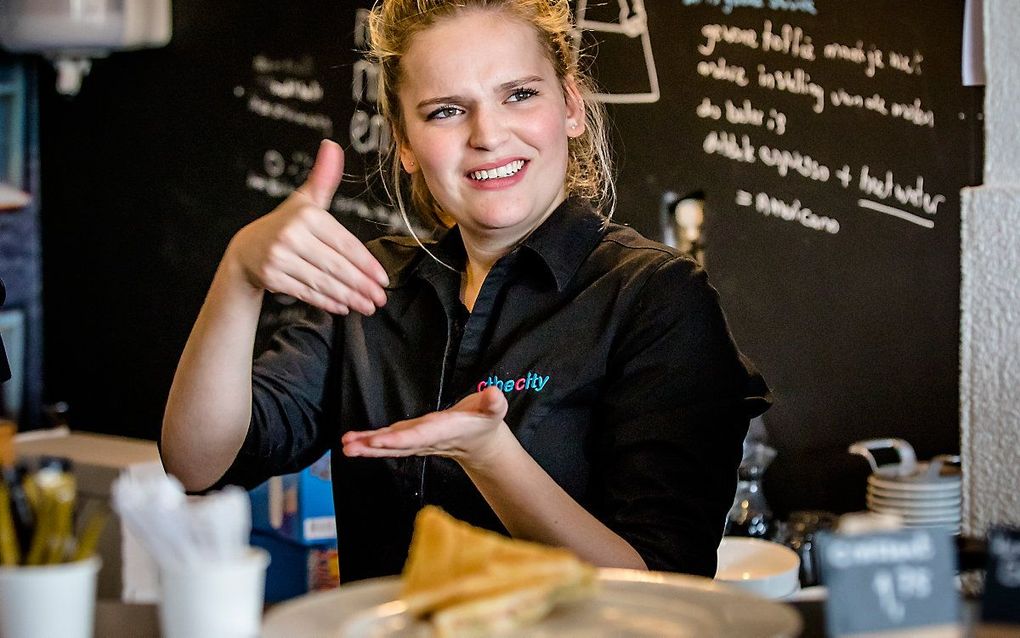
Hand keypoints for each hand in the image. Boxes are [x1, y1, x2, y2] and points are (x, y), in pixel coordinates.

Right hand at [224, 139, 388, 314]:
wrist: (246, 250)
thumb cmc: (285, 225)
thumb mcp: (305, 200)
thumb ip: (324, 178)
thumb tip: (332, 146)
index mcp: (307, 216)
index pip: (344, 244)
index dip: (366, 264)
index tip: (382, 278)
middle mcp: (292, 236)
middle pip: (336, 266)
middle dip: (362, 285)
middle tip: (380, 298)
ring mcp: (280, 257)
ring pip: (324, 281)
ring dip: (349, 297)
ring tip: (368, 306)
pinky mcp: (273, 277)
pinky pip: (307, 292)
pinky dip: (327, 301)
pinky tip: (344, 307)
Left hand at [341, 387, 511, 467]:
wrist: (481, 443)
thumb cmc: (485, 421)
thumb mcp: (493, 411)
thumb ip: (493, 403)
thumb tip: (494, 394)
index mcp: (443, 431)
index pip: (418, 436)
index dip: (399, 439)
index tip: (379, 441)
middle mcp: (426, 439)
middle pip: (397, 445)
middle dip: (374, 447)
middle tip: (351, 447)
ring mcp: (417, 440)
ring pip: (389, 445)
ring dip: (366, 446)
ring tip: (345, 445)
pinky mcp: (411, 437)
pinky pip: (388, 441)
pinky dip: (370, 442)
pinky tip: (352, 441)